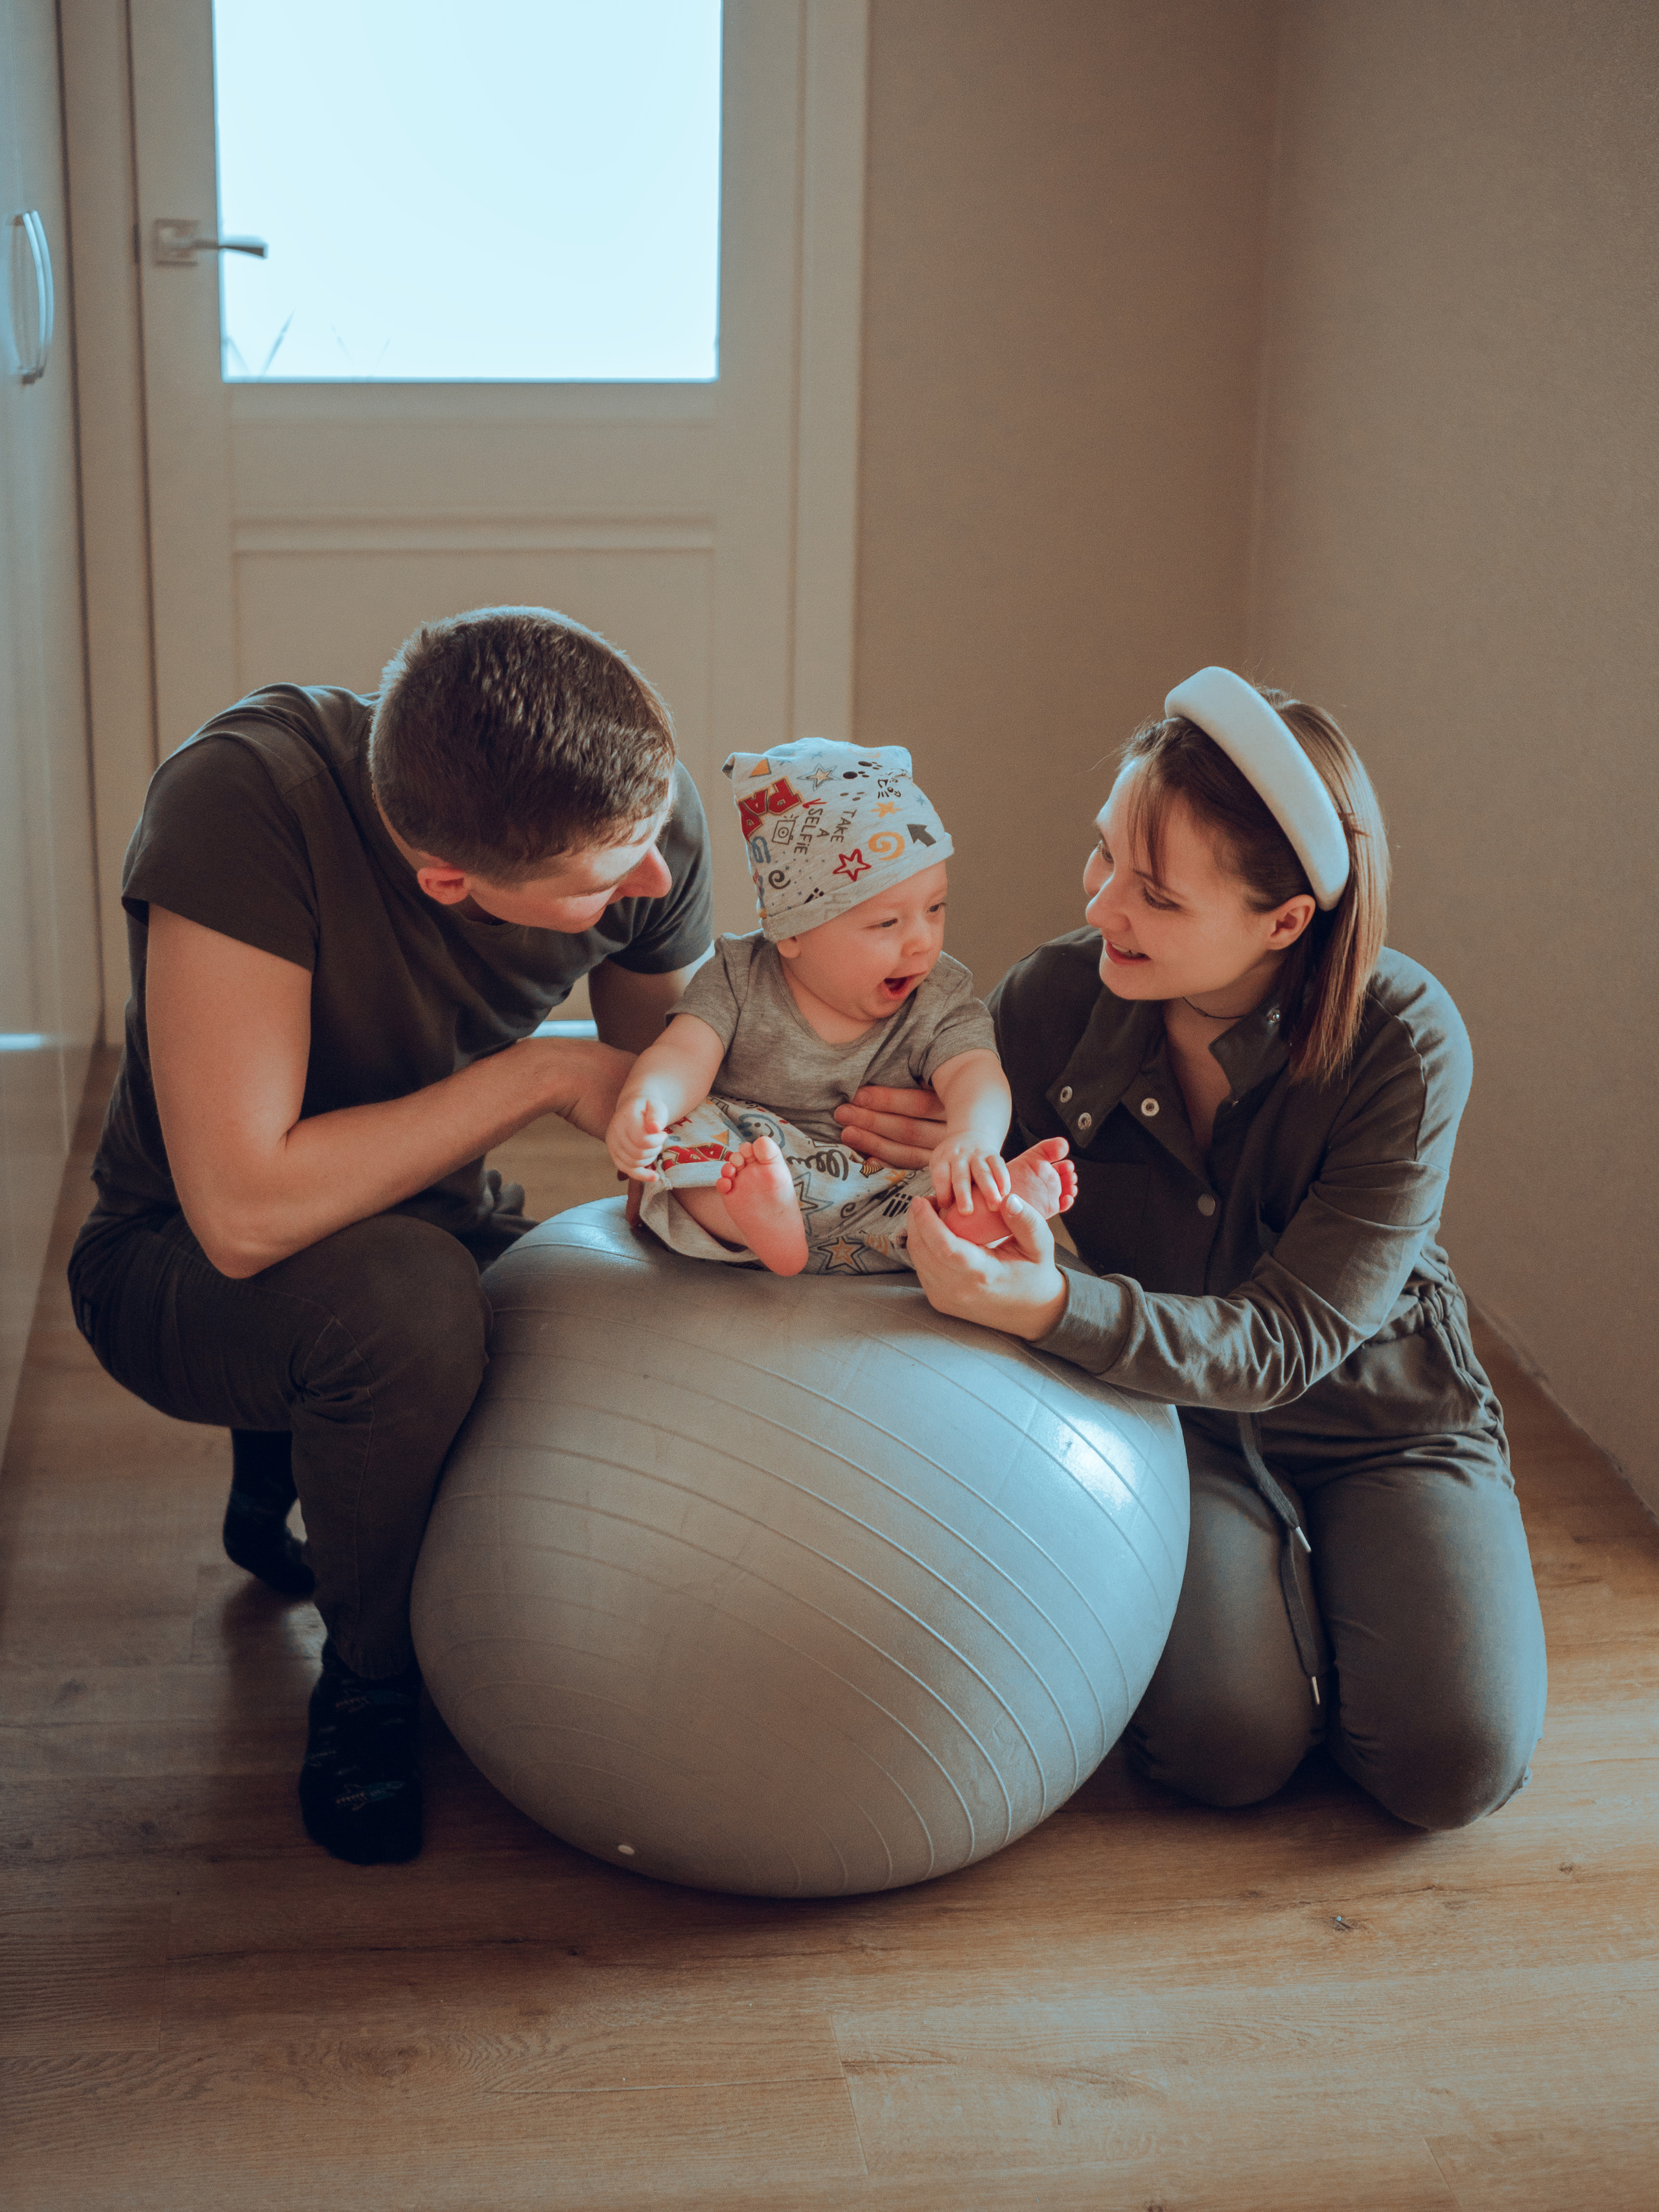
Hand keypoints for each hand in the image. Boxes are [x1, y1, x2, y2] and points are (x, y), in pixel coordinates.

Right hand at [606, 1093, 667, 1180]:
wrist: (633, 1108)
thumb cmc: (648, 1108)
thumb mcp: (656, 1106)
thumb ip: (656, 1116)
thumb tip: (654, 1128)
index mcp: (625, 1118)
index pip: (642, 1140)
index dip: (657, 1141)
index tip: (663, 1133)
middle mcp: (614, 1132)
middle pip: (638, 1154)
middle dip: (654, 1150)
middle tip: (659, 1140)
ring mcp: (612, 1145)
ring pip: (634, 1163)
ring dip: (650, 1158)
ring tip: (653, 1146)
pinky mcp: (614, 1154)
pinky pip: (627, 1170)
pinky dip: (641, 1175)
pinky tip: (654, 1177)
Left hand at [832, 1085, 946, 1170]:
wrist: (977, 1132)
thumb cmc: (949, 1092)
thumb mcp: (939, 1081)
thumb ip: (919, 1075)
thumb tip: (876, 1075)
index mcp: (956, 1105)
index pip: (917, 1105)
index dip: (887, 1100)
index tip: (858, 1094)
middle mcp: (954, 1132)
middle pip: (909, 1129)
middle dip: (872, 1120)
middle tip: (842, 1113)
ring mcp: (948, 1155)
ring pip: (907, 1151)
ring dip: (873, 1142)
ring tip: (846, 1132)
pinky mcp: (939, 1168)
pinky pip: (910, 1168)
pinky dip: (887, 1163)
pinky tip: (867, 1159)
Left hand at [906, 1191, 1069, 1341]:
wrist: (1031, 1312)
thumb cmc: (1035, 1273)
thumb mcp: (1041, 1245)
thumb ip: (1027, 1220)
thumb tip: (1008, 1198)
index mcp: (982, 1275)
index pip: (943, 1246)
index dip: (926, 1221)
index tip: (922, 1199)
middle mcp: (958, 1290)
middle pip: (922, 1250)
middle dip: (916, 1221)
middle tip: (927, 1199)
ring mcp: (945, 1298)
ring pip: (917, 1259)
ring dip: (917, 1233)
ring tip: (931, 1213)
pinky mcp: (939, 1301)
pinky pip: (921, 1269)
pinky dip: (922, 1248)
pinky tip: (933, 1233)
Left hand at [928, 1132, 1012, 1216]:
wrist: (968, 1137)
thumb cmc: (952, 1165)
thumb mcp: (941, 1169)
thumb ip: (944, 1189)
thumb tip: (943, 1218)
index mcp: (942, 1161)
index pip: (941, 1176)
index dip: (942, 1191)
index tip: (945, 1207)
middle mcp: (959, 1157)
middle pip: (961, 1176)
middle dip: (964, 1194)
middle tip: (967, 1212)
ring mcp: (976, 1154)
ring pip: (982, 1172)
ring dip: (988, 1189)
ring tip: (994, 1206)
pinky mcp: (992, 1154)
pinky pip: (998, 1165)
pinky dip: (1003, 1178)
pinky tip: (1006, 1193)